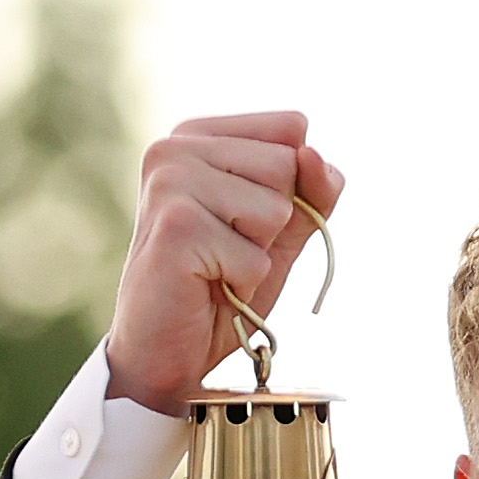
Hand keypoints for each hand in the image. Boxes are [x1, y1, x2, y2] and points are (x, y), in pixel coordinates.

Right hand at [104, 113, 344, 409]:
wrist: (164, 349)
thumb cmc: (222, 285)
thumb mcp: (282, 230)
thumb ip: (313, 190)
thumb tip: (314, 156)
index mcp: (197, 134)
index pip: (292, 128)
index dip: (291, 186)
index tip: (245, 219)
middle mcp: (175, 147)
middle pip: (288, 165)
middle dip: (274, 224)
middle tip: (226, 251)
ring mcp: (169, 183)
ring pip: (276, 209)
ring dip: (258, 254)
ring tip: (215, 267)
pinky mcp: (174, 227)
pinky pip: (256, 256)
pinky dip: (242, 283)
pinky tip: (203, 285)